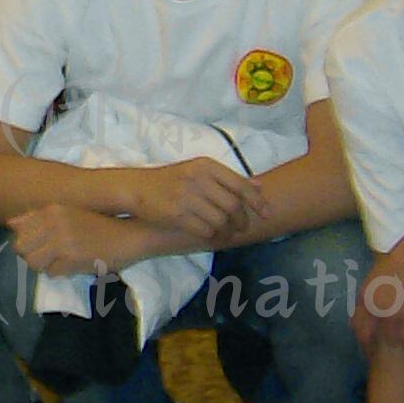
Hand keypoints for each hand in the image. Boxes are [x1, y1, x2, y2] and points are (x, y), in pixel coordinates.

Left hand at [10, 204, 139, 277]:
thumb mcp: (68, 212)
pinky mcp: (71, 259)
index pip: (17, 227)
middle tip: (46, 255)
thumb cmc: (99, 223)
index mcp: (51, 209)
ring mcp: (61, 241)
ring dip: (43, 265)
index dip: (24, 238)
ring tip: (59, 261)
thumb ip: (40, 216)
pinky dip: (59, 272)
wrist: (129, 234)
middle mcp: (52, 223)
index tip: (36, 241)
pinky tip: (72, 265)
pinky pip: (51, 273)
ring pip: (33, 262)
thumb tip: (12, 223)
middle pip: (20, 247)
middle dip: (30, 253)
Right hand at [129, 158, 261, 244]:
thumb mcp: (199, 171)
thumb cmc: (172, 180)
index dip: (257, 202)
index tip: (267, 213)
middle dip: (243, 220)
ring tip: (229, 233)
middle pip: (233, 206)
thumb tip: (259, 186)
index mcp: (206, 166)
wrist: (137, 188)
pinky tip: (213, 236)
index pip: (240, 185)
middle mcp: (197, 179)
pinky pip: (205, 230)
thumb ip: (229, 178)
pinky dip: (213, 236)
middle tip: (244, 228)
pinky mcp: (176, 215)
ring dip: (228, 231)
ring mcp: (186, 197)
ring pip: (221, 221)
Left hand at [352, 227, 403, 358]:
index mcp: (364, 295)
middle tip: (375, 360)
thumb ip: (376, 283)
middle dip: (370, 350)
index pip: (356, 322)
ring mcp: (389, 314)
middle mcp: (372, 308)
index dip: (361, 334)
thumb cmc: (402, 256)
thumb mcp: (380, 270)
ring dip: (391, 353)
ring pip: (388, 341)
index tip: (366, 343)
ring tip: (395, 363)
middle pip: (367, 336)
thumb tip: (377, 285)